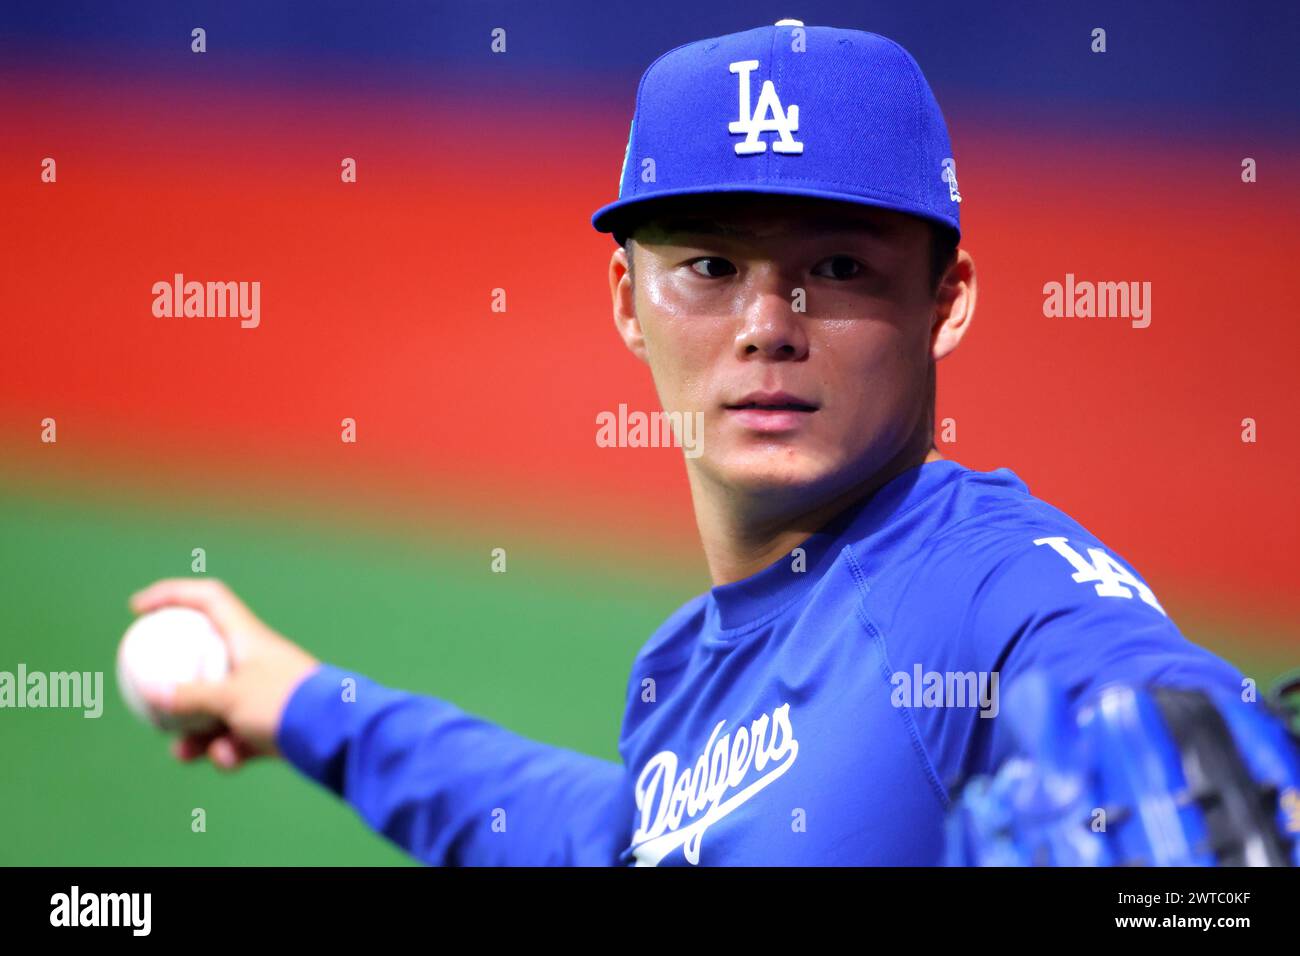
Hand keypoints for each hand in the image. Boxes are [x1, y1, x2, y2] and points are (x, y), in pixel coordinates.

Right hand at [128, 578, 320, 770]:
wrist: (336, 732)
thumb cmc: (284, 702)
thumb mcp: (229, 697)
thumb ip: (189, 695)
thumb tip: (150, 692)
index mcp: (247, 637)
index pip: (207, 599)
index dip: (171, 595)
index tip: (138, 609)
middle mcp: (255, 660)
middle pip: (204, 662)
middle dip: (176, 689)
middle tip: (152, 706)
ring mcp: (264, 692)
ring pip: (217, 709)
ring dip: (197, 733)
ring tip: (183, 753)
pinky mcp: (274, 723)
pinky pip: (238, 736)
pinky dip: (230, 749)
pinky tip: (228, 761)